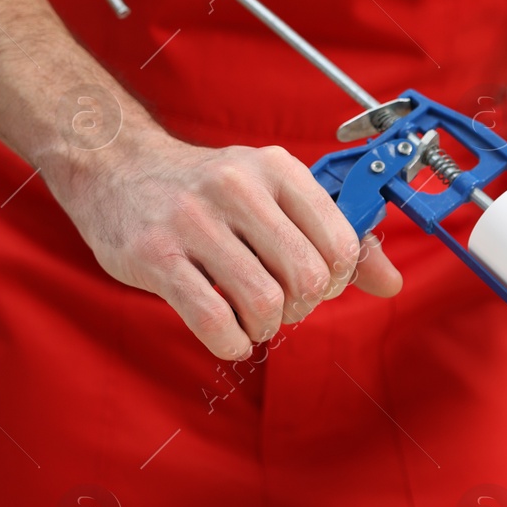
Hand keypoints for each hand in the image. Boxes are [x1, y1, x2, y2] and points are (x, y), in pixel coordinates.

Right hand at [46, 129, 403, 357]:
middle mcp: (237, 187)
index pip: (342, 243)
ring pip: (265, 301)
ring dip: (268, 326)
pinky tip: (231, 334)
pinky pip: (213, 320)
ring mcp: (193, 221)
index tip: (319, 283)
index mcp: (278, 169)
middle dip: (305, 306)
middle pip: (308, 276)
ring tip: (255, 318)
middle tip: (285, 304)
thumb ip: (336, 235)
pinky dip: (233, 341)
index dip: (340, 279)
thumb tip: (390, 283)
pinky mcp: (154, 256)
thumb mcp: (276, 193)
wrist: (116, 165)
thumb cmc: (210, 189)